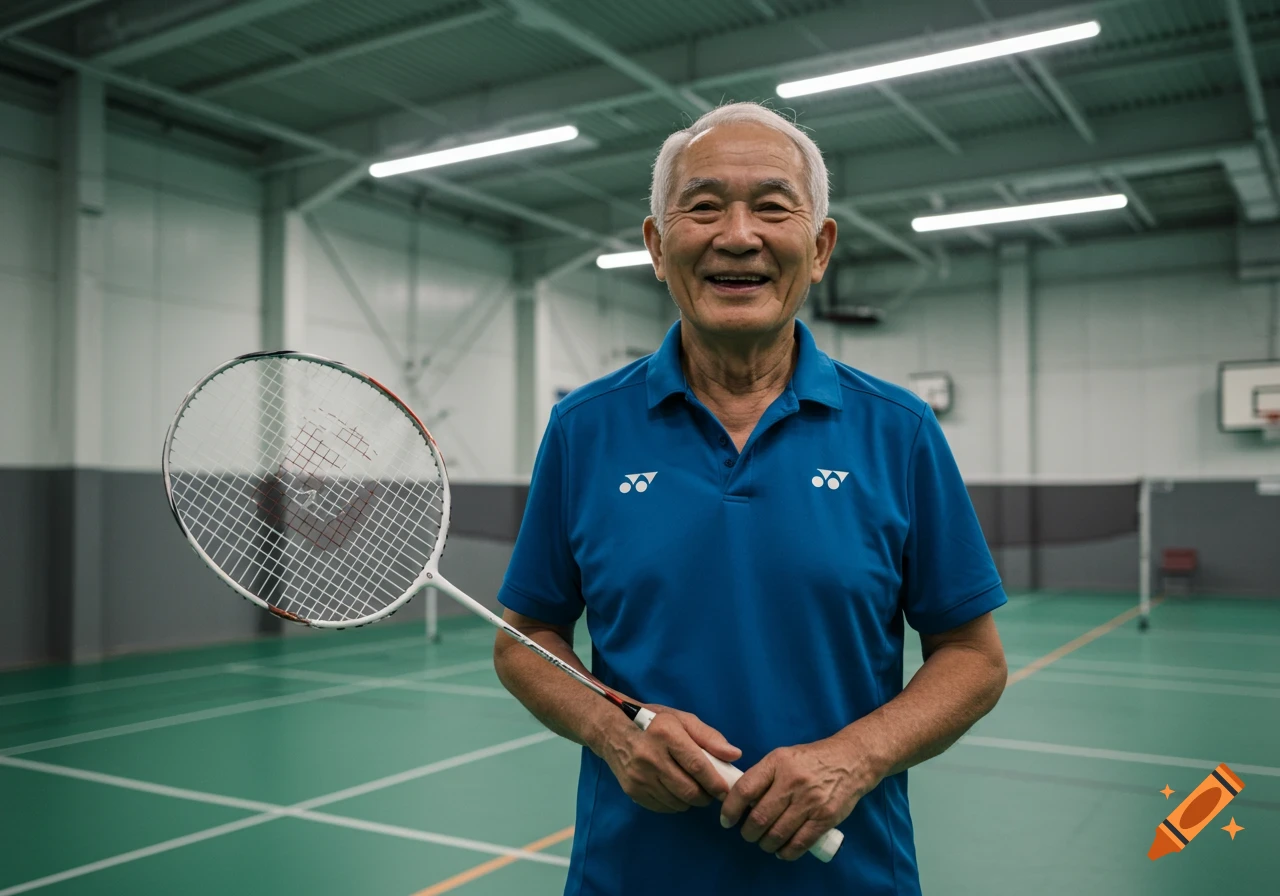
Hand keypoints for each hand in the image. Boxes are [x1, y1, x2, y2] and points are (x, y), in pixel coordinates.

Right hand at [597, 706, 741, 813]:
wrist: (613, 732)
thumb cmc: (654, 723)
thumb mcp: (682, 720)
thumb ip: (710, 737)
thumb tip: (735, 755)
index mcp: (666, 735)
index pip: (697, 766)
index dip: (716, 782)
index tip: (727, 790)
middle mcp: (650, 757)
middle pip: (689, 790)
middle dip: (706, 796)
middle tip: (711, 791)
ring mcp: (639, 777)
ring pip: (678, 803)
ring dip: (691, 800)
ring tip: (692, 787)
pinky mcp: (632, 791)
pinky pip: (664, 807)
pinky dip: (675, 803)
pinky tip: (674, 789)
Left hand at [718, 735, 877, 860]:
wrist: (852, 759)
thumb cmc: (811, 759)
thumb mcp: (783, 757)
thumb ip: (763, 776)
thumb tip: (739, 801)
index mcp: (777, 762)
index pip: (745, 789)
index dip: (730, 809)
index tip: (726, 820)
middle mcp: (792, 781)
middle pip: (759, 817)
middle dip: (748, 832)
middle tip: (748, 834)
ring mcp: (810, 801)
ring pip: (777, 833)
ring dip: (765, 844)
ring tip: (765, 842)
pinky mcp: (825, 817)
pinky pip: (799, 843)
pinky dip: (786, 852)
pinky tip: (782, 850)